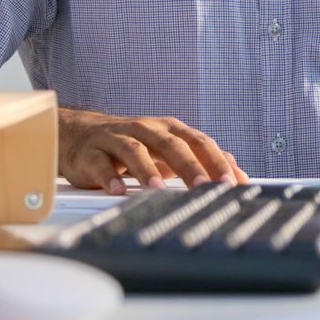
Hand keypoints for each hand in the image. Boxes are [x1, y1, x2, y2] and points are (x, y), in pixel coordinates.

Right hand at [57, 107, 246, 192]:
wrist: (80, 135)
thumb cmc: (133, 145)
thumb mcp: (169, 151)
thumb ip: (202, 161)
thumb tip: (239, 176)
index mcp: (169, 130)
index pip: (199, 142)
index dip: (216, 161)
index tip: (232, 183)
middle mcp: (146, 130)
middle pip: (171, 145)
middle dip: (190, 166)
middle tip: (204, 187)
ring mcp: (117, 138)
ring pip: (135, 150)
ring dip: (147, 169)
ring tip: (158, 188)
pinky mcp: (92, 152)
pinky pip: (101, 164)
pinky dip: (109, 177)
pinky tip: (117, 190)